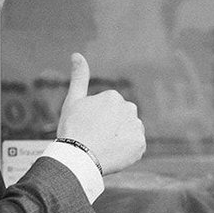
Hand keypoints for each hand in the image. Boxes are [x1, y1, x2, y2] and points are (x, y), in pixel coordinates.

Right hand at [58, 53, 145, 174]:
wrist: (79, 158)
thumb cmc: (73, 129)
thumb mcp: (72, 101)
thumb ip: (79, 77)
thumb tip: (77, 54)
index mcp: (113, 96)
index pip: (108, 109)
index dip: (96, 120)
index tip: (88, 128)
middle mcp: (129, 108)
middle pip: (121, 119)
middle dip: (112, 127)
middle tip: (96, 139)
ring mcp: (136, 127)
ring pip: (129, 131)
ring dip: (121, 138)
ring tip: (104, 147)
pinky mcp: (140, 145)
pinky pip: (136, 146)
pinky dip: (127, 151)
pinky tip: (113, 154)